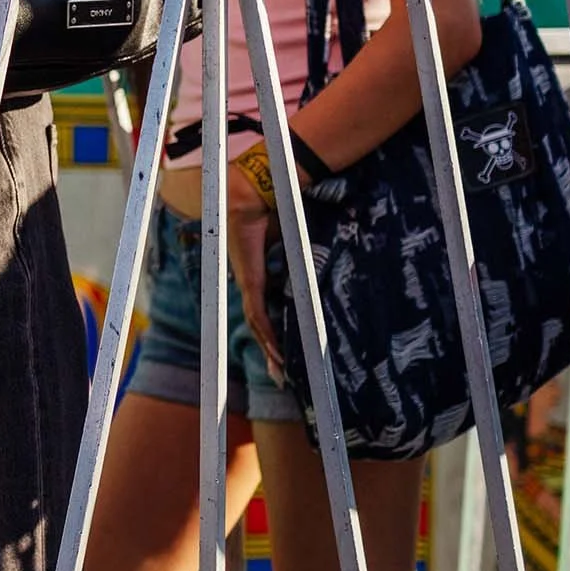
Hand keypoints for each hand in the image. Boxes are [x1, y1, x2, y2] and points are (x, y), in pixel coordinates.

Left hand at [222, 176, 286, 381]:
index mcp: (259, 276)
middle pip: (260, 325)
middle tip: (281, 376)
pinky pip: (258, 313)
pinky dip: (268, 334)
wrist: (253, 194)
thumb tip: (322, 260)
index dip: (273, 333)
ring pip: (258, 325)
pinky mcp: (249, 279)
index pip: (265, 312)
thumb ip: (300, 256)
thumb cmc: (272, 212)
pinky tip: (276, 350)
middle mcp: (251, 283)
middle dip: (270, 352)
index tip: (283, 353)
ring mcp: (248, 283)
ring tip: (281, 371)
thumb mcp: (291, 242)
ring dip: (270, 349)